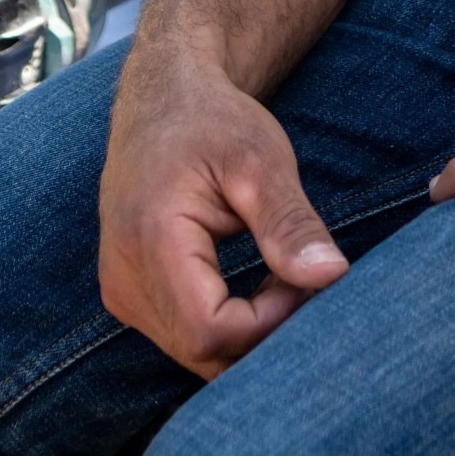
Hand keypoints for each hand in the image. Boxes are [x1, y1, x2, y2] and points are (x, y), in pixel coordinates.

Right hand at [98, 40, 348, 378]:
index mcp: (150, 242)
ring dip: (249, 332)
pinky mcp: (129, 298)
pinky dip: (228, 326)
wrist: (161, 102)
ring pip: (195, 353)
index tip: (305, 277)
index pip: (211, 330)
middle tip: (306, 281)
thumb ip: (289, 223)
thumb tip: (333, 276)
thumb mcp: (260, 160)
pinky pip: (184, 337)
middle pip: (202, 351)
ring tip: (284, 278)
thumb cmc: (212, 123)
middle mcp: (124, 281)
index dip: (269, 320)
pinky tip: (259, 288)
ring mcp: (121, 295)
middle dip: (265, 333)